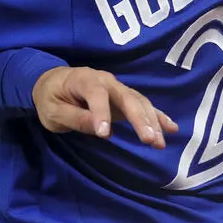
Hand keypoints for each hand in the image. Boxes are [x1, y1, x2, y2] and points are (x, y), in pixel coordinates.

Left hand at [33, 66, 178, 148]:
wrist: (52, 81)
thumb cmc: (50, 97)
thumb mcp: (52, 111)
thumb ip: (74, 118)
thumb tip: (100, 130)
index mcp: (83, 79)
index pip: (96, 95)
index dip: (101, 113)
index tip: (105, 134)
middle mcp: (105, 80)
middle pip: (126, 97)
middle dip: (139, 118)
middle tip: (149, 140)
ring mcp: (117, 88)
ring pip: (139, 102)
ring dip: (152, 122)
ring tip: (159, 143)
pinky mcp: (124, 99)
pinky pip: (143, 105)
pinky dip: (158, 116)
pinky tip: (172, 128)